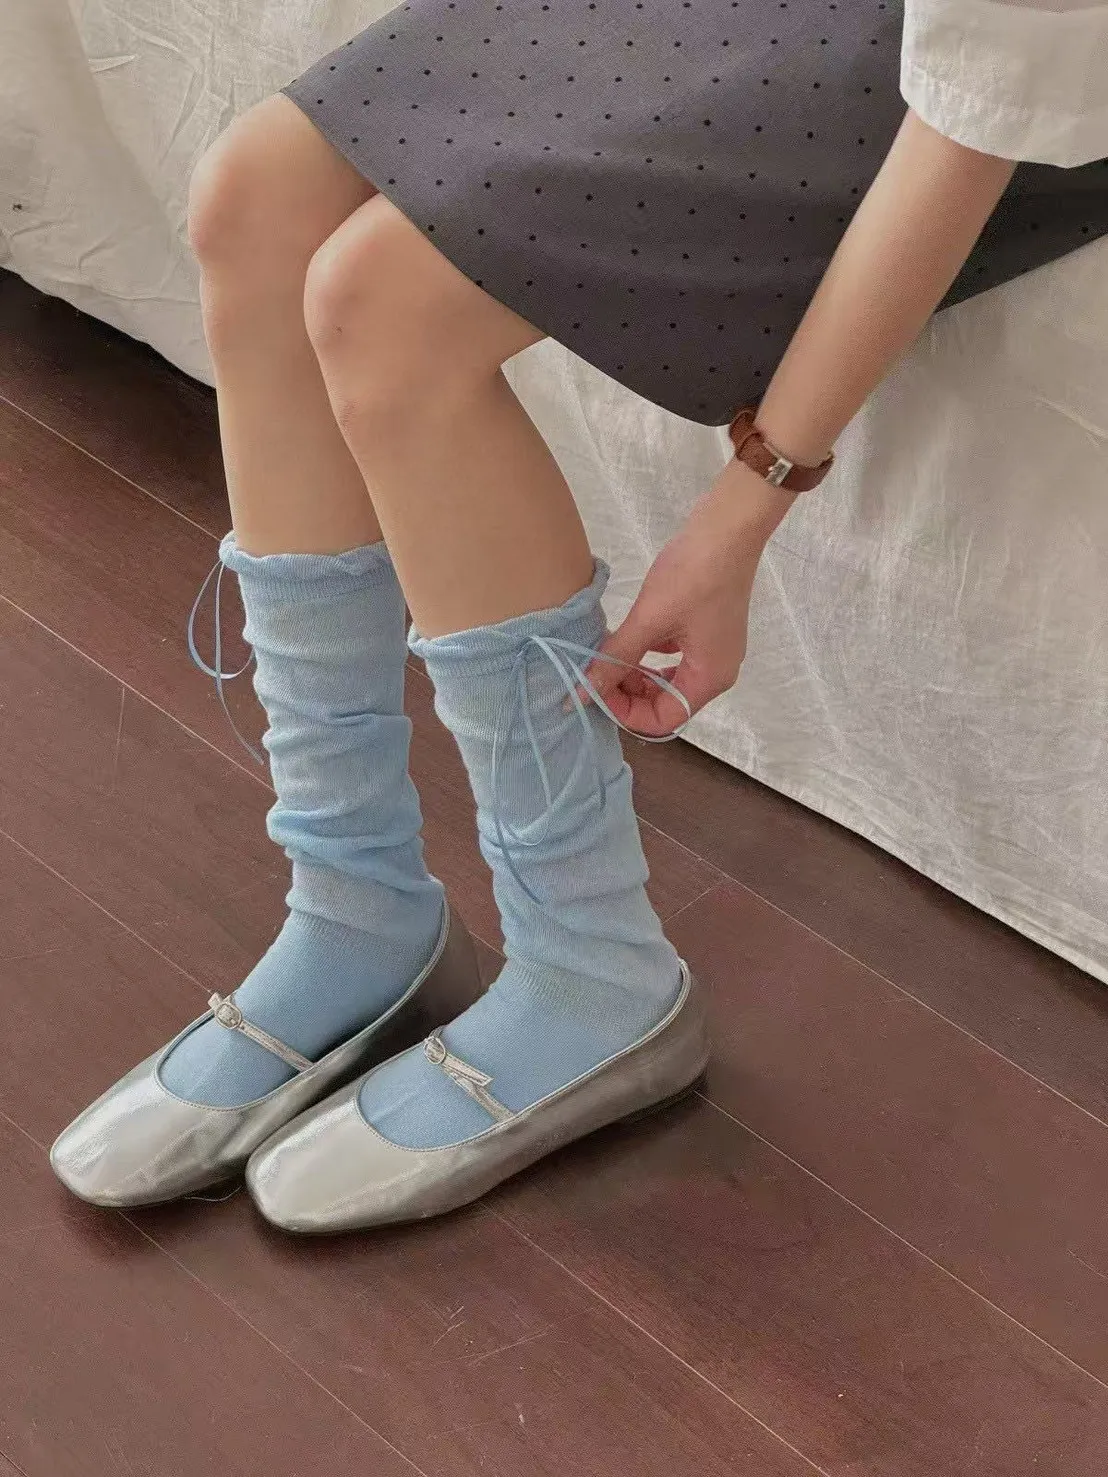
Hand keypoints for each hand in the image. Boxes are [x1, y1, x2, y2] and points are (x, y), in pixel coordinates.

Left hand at [583, 461, 795, 736]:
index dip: (626, 711)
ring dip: (635, 672)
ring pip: (667, 680)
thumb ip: (614, 659)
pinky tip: (628, 636)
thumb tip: (579, 694)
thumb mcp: (648, 620)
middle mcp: (716, 672)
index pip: (663, 720)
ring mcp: (713, 650)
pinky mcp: (705, 630)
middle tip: (597, 671)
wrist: (728, 526)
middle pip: (666, 702)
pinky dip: (647, 654)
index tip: (595, 689)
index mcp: (709, 678)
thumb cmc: (694, 574)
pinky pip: (672, 657)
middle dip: (628, 693)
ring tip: (608, 652)